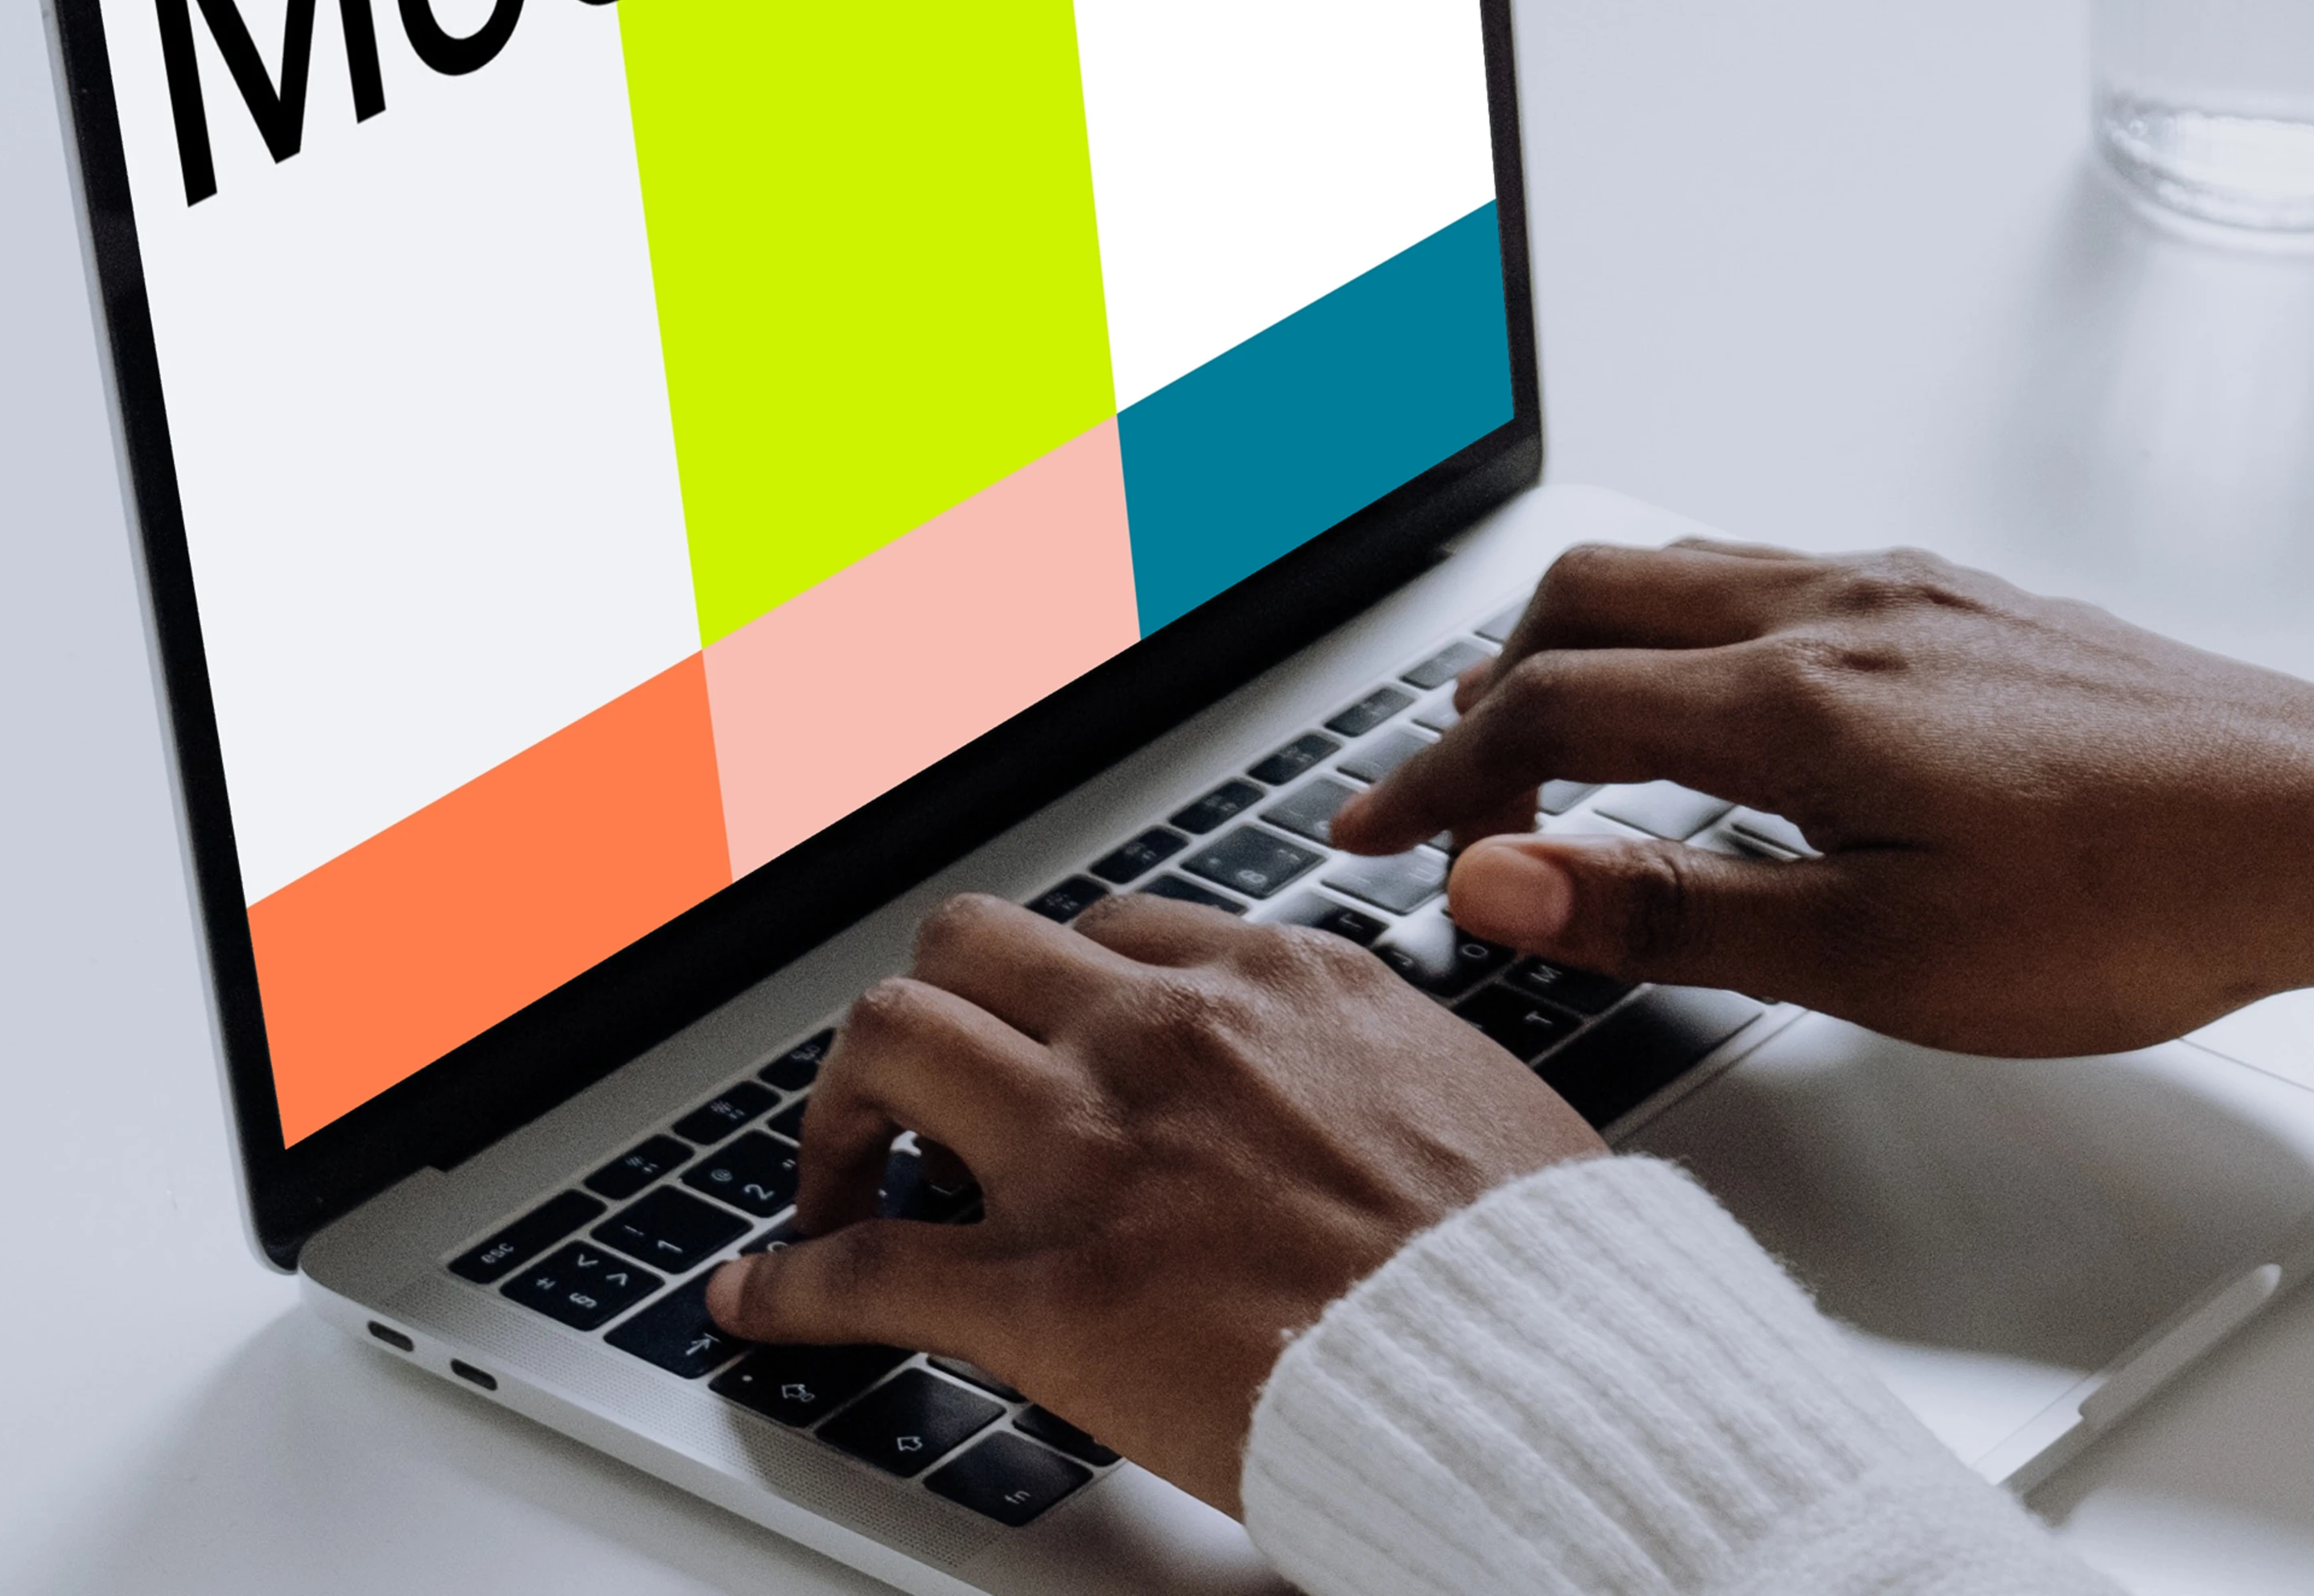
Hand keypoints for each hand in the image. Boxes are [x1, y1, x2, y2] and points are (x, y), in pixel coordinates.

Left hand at [703, 891, 1601, 1509]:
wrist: (1553, 1381)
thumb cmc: (1540, 1271)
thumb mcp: (1464, 1094)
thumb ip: (1362, 1064)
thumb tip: (1344, 1086)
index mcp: (1275, 983)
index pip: (1104, 931)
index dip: (1045, 993)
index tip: (1026, 1037)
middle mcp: (1165, 1034)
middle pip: (966, 950)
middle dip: (924, 1017)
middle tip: (912, 1097)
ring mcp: (1094, 1152)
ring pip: (888, 1045)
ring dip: (838, 1113)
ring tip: (831, 1180)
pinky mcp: (1046, 1290)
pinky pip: (863, 1264)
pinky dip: (789, 1279)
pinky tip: (760, 1298)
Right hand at [1330, 539, 2313, 1055]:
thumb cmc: (2141, 910)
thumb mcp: (1884, 961)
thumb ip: (1673, 911)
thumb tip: (1499, 879)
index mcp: (1796, 704)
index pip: (1544, 714)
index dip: (1434, 779)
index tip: (1371, 835)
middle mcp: (1835, 612)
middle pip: (1584, 602)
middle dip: (1482, 691)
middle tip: (1445, 788)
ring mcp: (1904, 589)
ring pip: (1678, 570)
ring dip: (1579, 642)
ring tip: (1547, 731)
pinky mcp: (1965, 595)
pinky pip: (1770, 570)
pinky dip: (1684, 621)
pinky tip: (1722, 693)